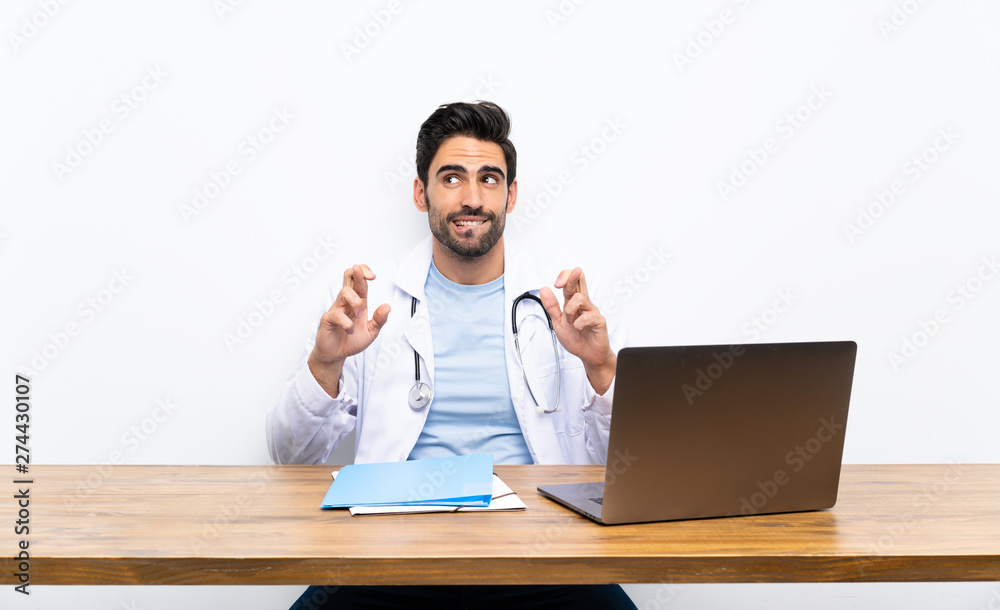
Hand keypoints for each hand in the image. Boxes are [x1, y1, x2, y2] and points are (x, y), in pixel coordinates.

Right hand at [308, 264, 389, 396]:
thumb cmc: (351, 341)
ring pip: (344, 292)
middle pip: (348, 277)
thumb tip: (387, 307)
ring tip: (359, 316)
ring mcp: (336, 309)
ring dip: (356, 302)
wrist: (336, 355)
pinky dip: (347, 323)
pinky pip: (336, 315)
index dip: (364, 273)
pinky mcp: (328, 320)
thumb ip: (379, 320)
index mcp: (357, 302)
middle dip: (358, 273)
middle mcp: (346, 302)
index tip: (373, 276)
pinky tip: (350, 330)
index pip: (359, 281)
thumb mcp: (371, 332)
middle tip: (369, 277)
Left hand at [539, 267, 616, 394]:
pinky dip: (579, 323)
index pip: (572, 281)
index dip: (565, 277)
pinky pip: (588, 316)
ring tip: (571, 321)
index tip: (556, 284)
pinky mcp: (599, 321)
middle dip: (571, 277)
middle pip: (580, 281)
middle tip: (560, 284)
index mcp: (574, 302)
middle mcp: (584, 304)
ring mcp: (592, 311)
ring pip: (580, 298)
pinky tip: (579, 328)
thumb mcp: (558, 322)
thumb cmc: (576, 338)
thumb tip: (544, 290)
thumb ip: (552, 306)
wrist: (588, 354)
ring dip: (570, 311)